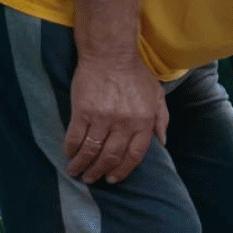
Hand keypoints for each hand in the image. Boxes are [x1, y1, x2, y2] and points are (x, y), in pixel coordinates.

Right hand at [63, 57, 168, 183]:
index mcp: (144, 122)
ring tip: (76, 172)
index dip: (123, 170)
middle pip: (111, 157)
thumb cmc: (135, 74)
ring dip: (82, 165)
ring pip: (92, 151)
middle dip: (100, 172)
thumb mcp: (157, 95)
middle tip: (92, 179)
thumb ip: (161, 120)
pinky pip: (75, 138)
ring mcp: (103, 119)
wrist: (110, 54)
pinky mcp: (83, 112)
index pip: (135, 155)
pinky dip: (71, 149)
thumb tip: (162, 142)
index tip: (113, 178)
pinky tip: (69, 155)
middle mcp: (124, 124)